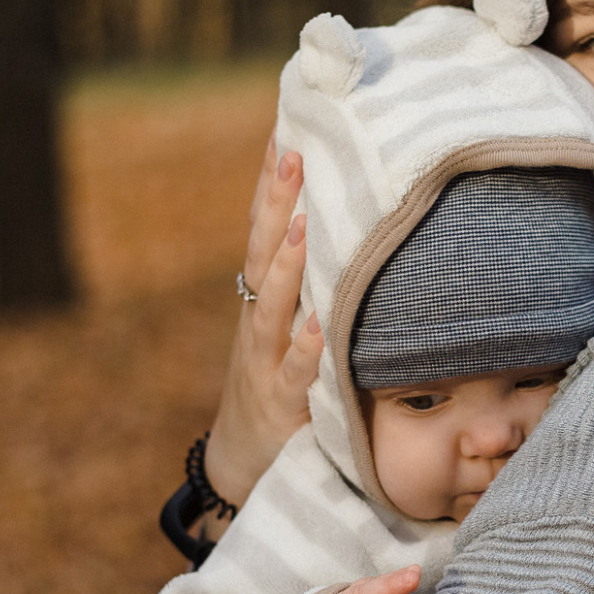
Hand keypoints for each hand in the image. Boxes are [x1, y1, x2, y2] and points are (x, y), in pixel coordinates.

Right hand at [205, 133, 323, 511]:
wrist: (245, 461)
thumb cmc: (281, 384)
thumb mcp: (293, 329)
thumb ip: (315, 285)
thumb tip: (348, 230)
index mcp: (264, 301)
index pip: (264, 233)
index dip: (271, 186)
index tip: (285, 133)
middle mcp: (259, 324)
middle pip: (262, 256)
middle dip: (275, 204)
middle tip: (293, 153)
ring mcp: (265, 364)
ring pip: (272, 309)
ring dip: (286, 267)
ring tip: (300, 225)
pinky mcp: (282, 406)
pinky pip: (296, 375)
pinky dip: (305, 350)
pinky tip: (319, 325)